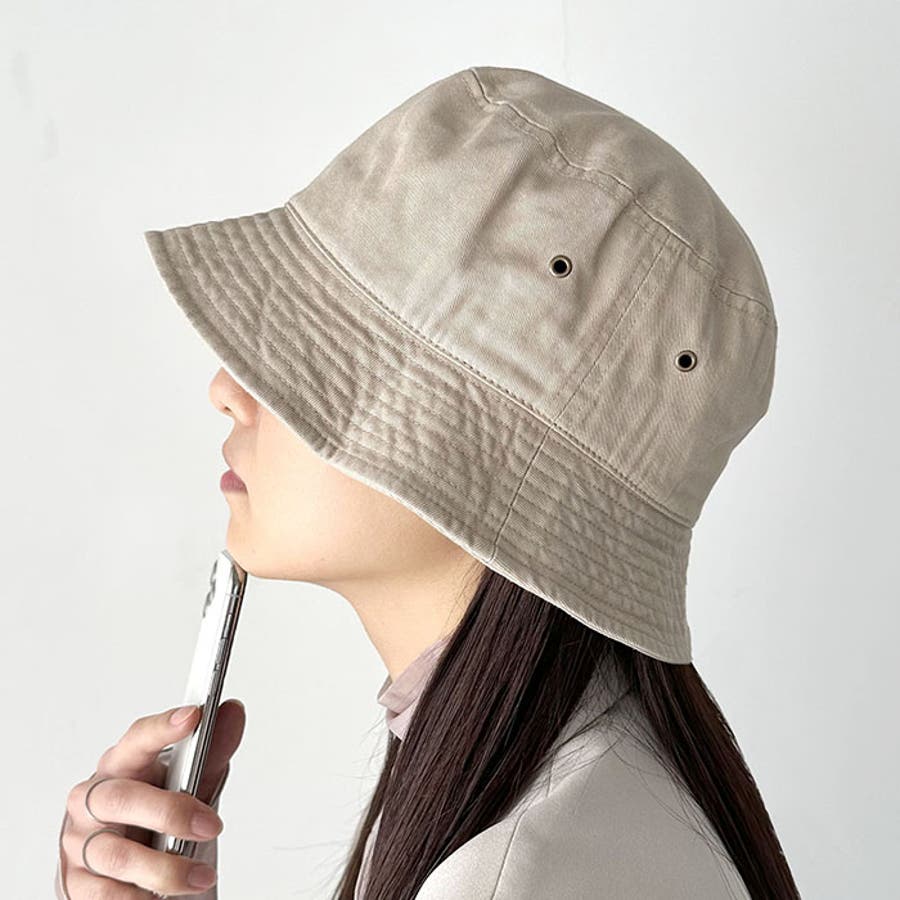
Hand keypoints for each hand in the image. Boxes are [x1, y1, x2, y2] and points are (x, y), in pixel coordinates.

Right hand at [58, 699, 245, 897]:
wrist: (130, 863)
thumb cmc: (156, 812)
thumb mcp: (188, 781)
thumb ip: (212, 749)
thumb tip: (232, 712)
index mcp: (120, 764)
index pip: (137, 739)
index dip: (163, 728)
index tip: (194, 716)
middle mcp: (92, 799)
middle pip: (121, 798)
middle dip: (170, 813)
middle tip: (211, 826)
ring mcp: (80, 841)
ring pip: (116, 855)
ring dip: (165, 870)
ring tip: (202, 877)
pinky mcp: (76, 883)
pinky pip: (104, 896)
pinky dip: (138, 898)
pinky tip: (160, 897)